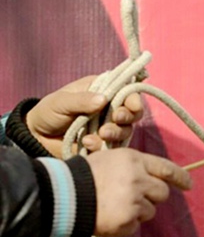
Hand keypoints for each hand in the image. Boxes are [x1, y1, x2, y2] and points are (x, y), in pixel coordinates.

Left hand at [26, 75, 144, 156]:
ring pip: (126, 130)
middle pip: (132, 112)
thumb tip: (103, 99)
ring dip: (116, 132)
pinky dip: (103, 145)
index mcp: (101, 90)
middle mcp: (109, 108)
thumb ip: (81, 100)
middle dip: (127, 116)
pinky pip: (114, 146)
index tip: (131, 106)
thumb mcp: (61, 102)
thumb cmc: (48, 112)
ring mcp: (109, 127)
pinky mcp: (106, 144)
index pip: (126, 91)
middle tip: (116, 119)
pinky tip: (87, 144)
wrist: (39, 138)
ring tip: (100, 134)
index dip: (133, 98)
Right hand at [86, 148, 191, 236]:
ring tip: (115, 205)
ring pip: (150, 211)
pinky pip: (136, 225)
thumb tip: (159, 179)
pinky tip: (109, 216)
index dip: (181, 177)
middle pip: (163, 193)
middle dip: (152, 196)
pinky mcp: (127, 221)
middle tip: (133, 196)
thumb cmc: (85, 175)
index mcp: (134, 160)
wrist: (63, 196)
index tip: (189, 184)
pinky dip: (125, 224)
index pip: (167, 169)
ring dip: (138, 211)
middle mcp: (138, 179)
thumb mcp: (111, 159)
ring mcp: (134, 201)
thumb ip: (135, 167)